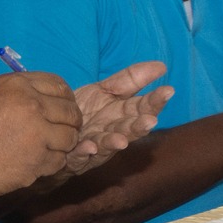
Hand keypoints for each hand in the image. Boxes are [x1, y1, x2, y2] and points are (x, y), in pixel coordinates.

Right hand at [0, 71, 81, 194]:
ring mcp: (35, 137)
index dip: (67, 100)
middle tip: (63, 133)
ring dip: (61, 146)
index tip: (64, 110)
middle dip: (71, 124)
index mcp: (18, 85)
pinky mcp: (34, 164)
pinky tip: (32, 163)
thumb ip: (22, 97)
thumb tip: (52, 106)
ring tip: (43, 150)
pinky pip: (57, 162)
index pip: (61, 87)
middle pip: (71, 114)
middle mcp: (31, 107)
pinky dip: (50, 164)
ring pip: (69, 140)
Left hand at [60, 60, 172, 177]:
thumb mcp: (106, 89)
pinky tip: (88, 147)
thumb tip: (162, 66)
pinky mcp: (75, 156)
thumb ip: (131, 79)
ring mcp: (95, 146)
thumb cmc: (84, 110)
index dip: (155, 100)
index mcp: (122, 114)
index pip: (143, 107)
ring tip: (121, 141)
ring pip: (107, 145)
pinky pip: (79, 156)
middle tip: (151, 121)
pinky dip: (83, 152)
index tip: (168, 90)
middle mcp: (112, 132)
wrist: (54, 129)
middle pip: (129, 129)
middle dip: (139, 126)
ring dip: (114, 143)